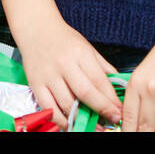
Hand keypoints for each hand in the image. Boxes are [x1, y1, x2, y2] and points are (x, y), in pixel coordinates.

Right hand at [2, 0, 120, 128]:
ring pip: (67, 104)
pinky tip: (71, 123)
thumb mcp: (87, 47)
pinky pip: (49, 108)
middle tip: (111, 120)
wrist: (35, 28)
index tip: (119, 111)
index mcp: (79, 53)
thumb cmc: (63, 39)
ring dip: (82, 119)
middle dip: (101, 110)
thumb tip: (119, 87)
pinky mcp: (35, 84)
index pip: (99, 81)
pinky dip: (60, 120)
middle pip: (85, 93)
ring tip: (94, 125)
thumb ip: (102, 67)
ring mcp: (48, 75)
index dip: (111, 100)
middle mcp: (63, 64)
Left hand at [121, 4, 154, 131]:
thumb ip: (141, 94)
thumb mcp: (147, 71)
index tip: (129, 137)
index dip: (129, 132)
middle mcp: (150, 87)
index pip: (129, 117)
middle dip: (147, 135)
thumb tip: (137, 120)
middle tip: (149, 138)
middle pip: (146, 125)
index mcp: (136, 82)